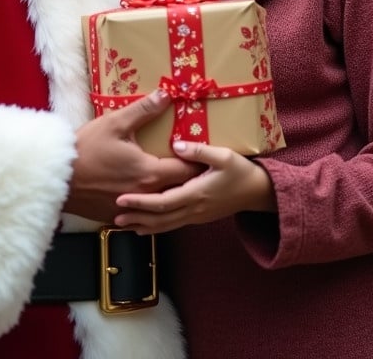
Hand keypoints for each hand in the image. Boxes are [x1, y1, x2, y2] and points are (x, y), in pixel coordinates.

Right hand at [65, 90, 201, 222]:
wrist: (57, 178)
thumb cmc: (86, 148)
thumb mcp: (115, 122)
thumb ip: (144, 110)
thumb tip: (167, 94)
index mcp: (150, 173)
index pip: (187, 170)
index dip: (198, 162)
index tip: (206, 156)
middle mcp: (146, 196)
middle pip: (178, 190)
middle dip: (189, 180)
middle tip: (198, 168)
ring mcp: (131, 210)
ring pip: (161, 205)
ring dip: (171, 195)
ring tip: (179, 184)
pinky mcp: (116, 217)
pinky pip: (142, 214)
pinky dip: (150, 206)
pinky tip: (150, 196)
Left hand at [113, 139, 276, 232]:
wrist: (257, 193)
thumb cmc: (241, 171)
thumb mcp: (223, 155)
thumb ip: (199, 150)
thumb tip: (176, 145)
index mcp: (196, 194)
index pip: (163, 202)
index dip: (141, 202)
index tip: (122, 199)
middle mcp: (193, 209)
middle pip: (160, 218)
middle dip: (136, 217)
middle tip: (114, 215)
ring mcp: (195, 216)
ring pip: (165, 225)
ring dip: (143, 225)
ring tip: (122, 224)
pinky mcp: (197, 217)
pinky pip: (172, 224)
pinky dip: (156, 227)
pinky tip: (145, 226)